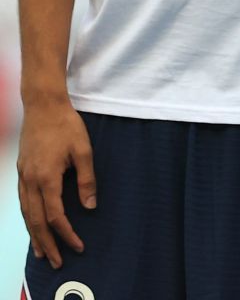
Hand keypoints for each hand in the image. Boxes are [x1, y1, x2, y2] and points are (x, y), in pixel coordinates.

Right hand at [17, 100, 93, 266]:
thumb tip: (90, 207)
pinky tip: (33, 225)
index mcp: (47, 177)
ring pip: (25, 214)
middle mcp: (30, 181)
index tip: (78, 246)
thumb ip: (86, 180)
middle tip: (58, 261)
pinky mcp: (22, 172)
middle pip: (36, 221)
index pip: (55, 215)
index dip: (66, 233)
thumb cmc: (66, 126)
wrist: (42, 106)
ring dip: (34, 235)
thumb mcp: (84, 150)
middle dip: (48, 243)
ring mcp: (23, 177)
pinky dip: (27, 219)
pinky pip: (22, 202)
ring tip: (43, 252)